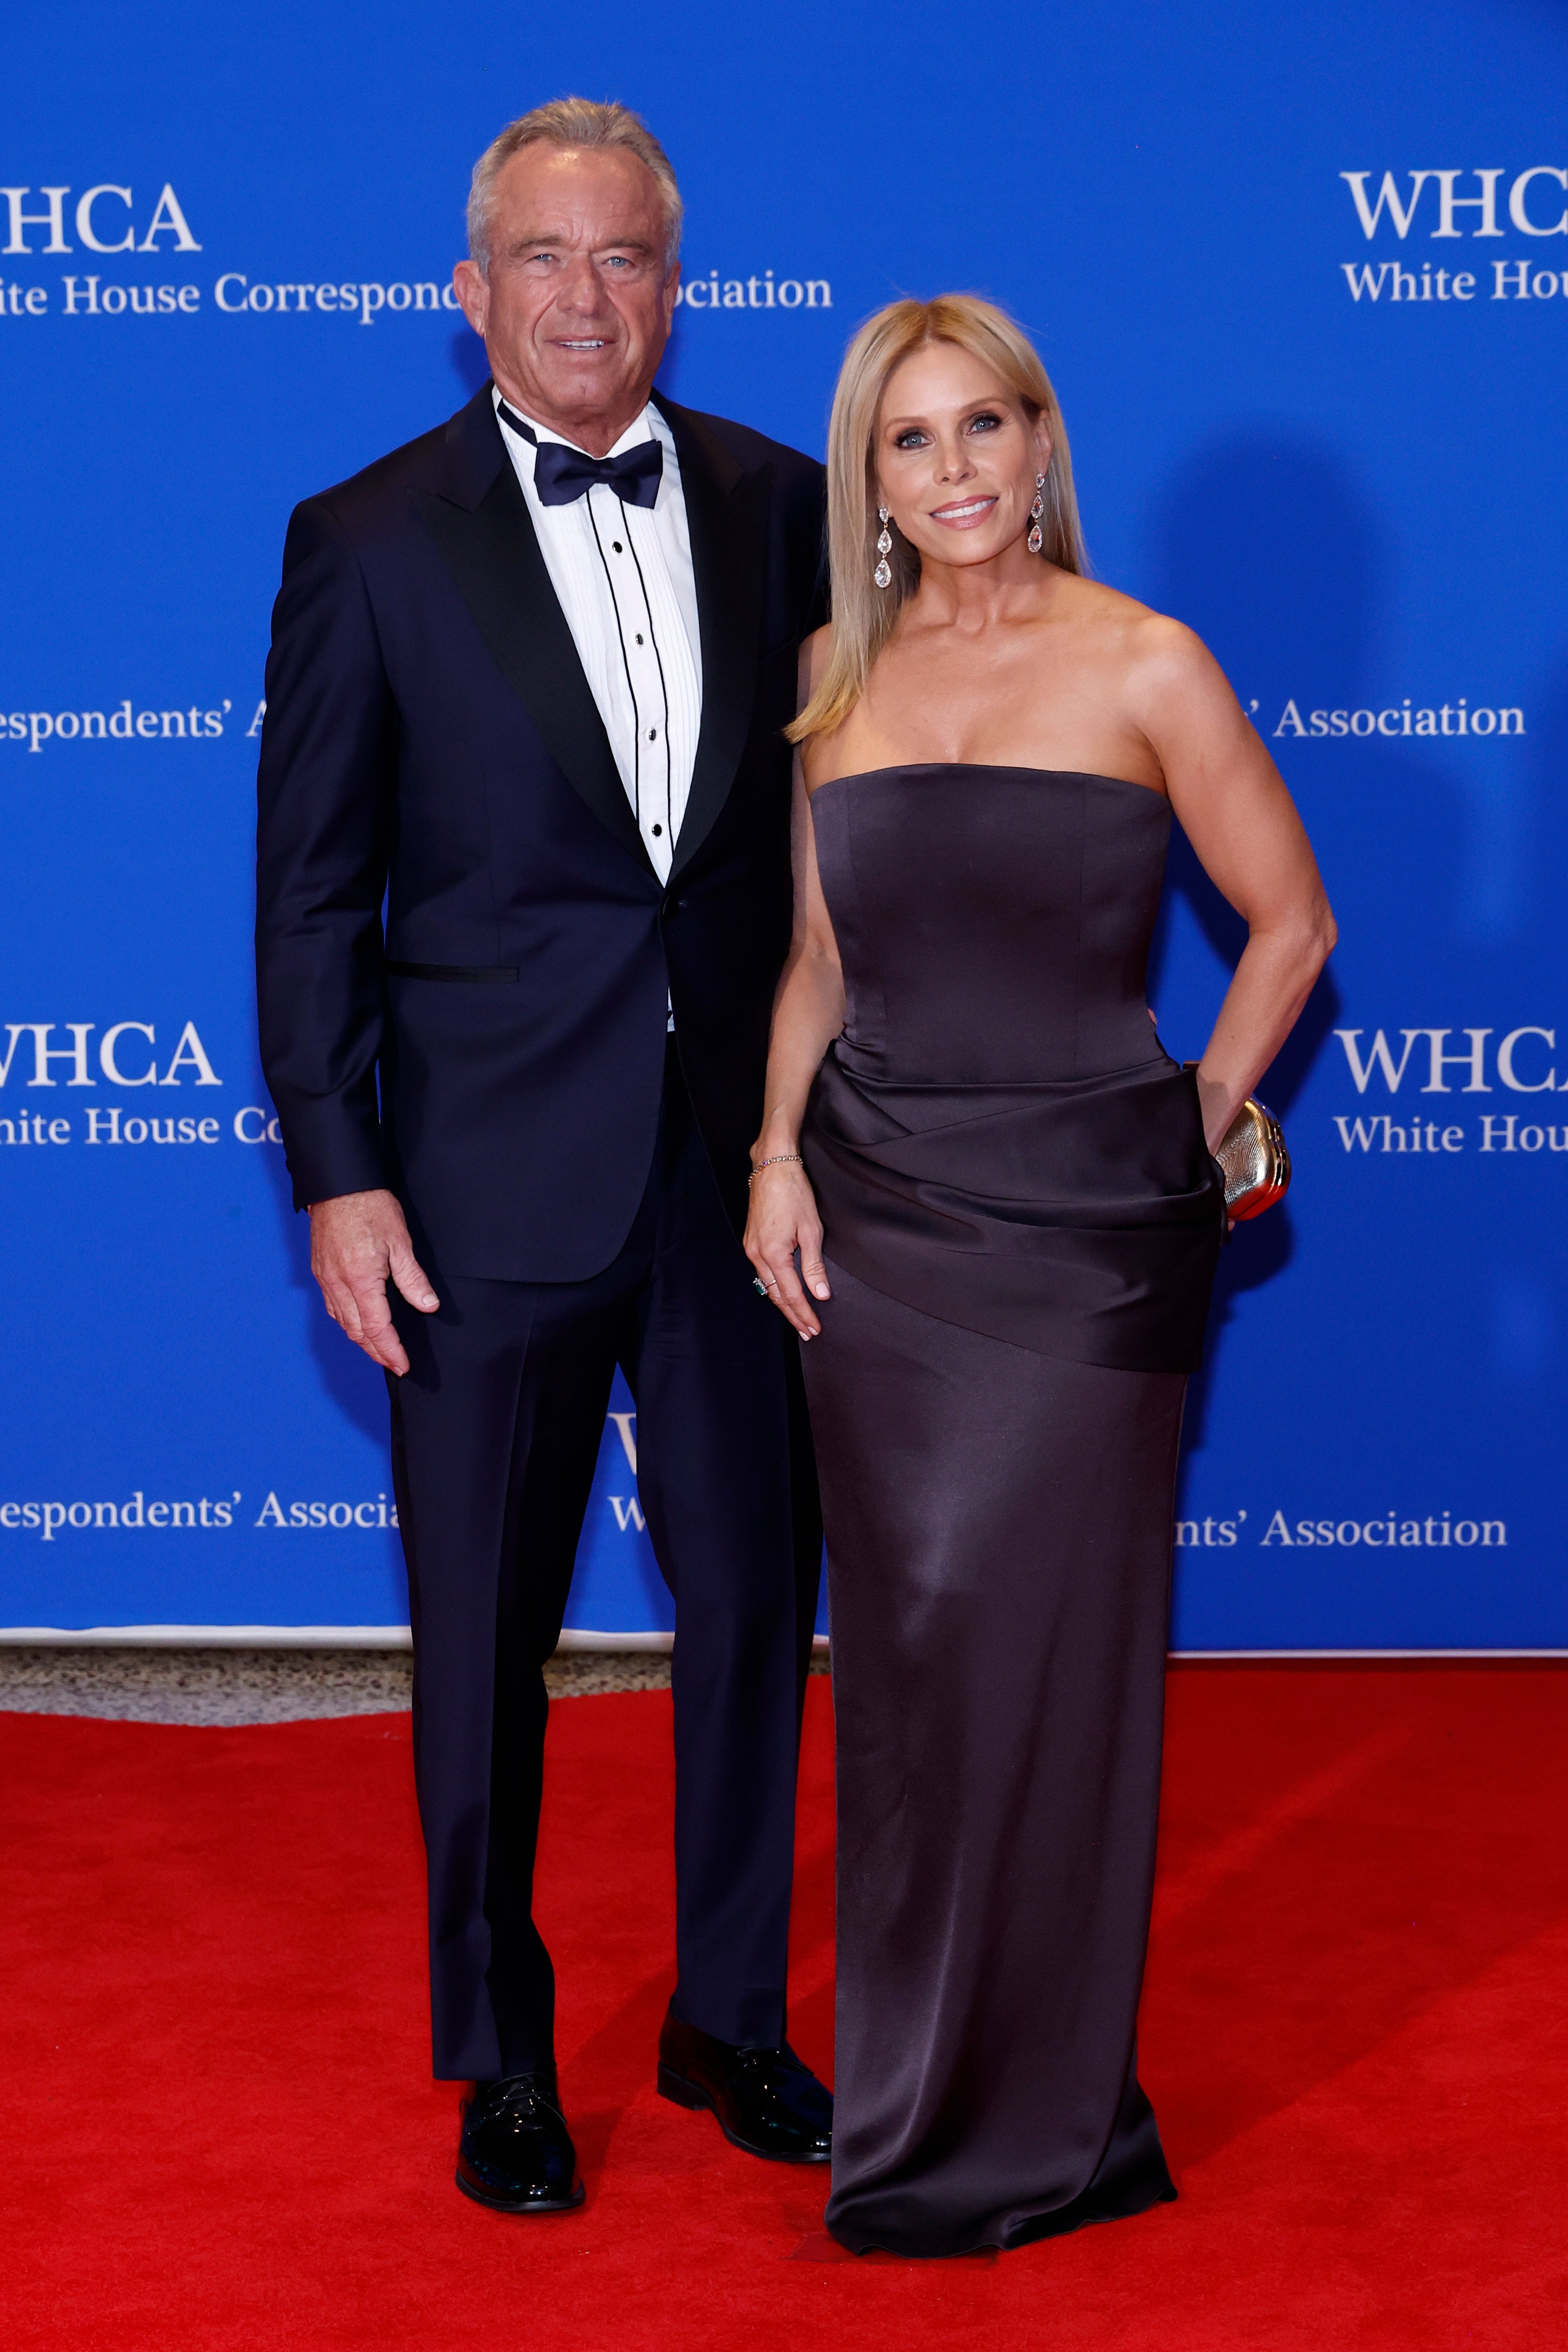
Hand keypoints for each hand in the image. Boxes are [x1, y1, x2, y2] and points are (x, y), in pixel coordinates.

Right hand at [309, 1188, 438, 1375]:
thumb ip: (412, 1278)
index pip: (376, 1327)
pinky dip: (347, 1322)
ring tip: (379, 1350)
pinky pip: (333, 1307)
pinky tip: (358, 1324)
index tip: (402, 1365)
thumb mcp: (400, 1242)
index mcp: (360, 1279)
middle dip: (376, 1352)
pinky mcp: (320, 1271)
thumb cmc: (369, 1207)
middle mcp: (338, 1284)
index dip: (390, 1350)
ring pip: (342, 1322)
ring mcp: (325, 1279)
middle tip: (393, 1364)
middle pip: (356, 1331)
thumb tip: (427, 1305)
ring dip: (361, 1340)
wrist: (338, 1184)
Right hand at [744, 1162, 831, 1339]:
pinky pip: (762, 1272)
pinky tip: (783, 1292)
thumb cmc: (793, 1193)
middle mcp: (757, 1254)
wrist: (772, 1167)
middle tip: (807, 1332)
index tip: (814, 1329)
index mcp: (773, 1254)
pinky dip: (774, 1287)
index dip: (804, 1314)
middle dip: (793, 1315)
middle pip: (776, 1296)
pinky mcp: (751, 1241)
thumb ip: (814, 1266)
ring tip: (798, 1317)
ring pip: (767, 1286)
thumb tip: (821, 1294)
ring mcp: (751, 1248)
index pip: (791, 1295)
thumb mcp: (811, 1230)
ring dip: (783, 1303)